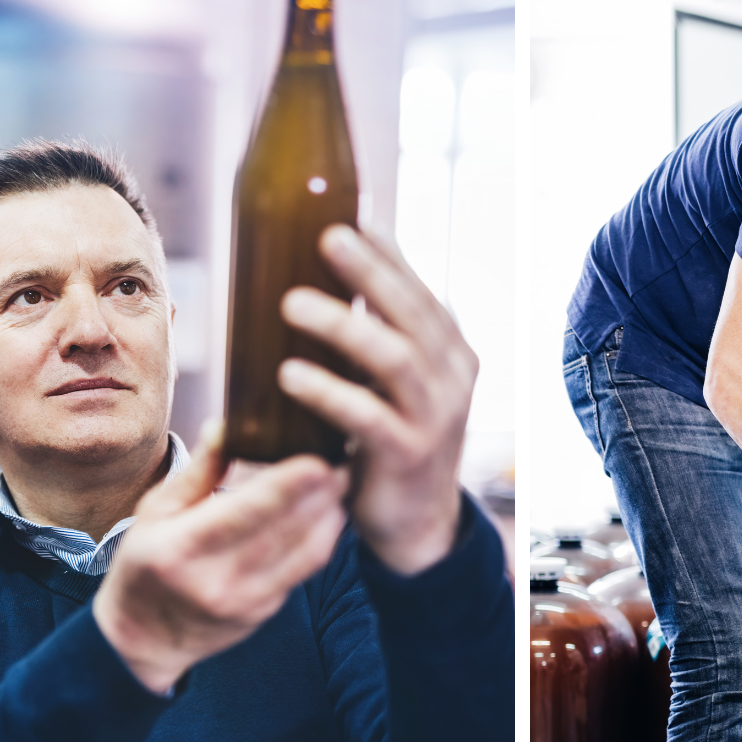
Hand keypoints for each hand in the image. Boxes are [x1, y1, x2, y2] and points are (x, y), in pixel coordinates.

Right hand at [92, 423, 350, 694]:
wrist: (145, 638)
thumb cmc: (146, 564)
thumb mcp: (156, 512)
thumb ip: (197, 472)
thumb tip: (225, 424)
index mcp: (181, 549)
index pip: (241, 514)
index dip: (284, 488)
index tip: (316, 460)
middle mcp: (215, 580)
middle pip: (282, 534)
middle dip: (319, 496)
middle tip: (342, 458)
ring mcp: (244, 602)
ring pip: (303, 556)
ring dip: (328, 516)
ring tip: (342, 480)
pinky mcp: (264, 613)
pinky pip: (303, 572)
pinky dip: (321, 540)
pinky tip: (330, 512)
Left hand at [276, 224, 476, 575]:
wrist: (416, 525)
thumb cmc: (393, 442)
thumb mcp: (395, 384)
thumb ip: (378, 336)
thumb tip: (327, 273)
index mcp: (450, 352)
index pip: (420, 290)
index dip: (389, 253)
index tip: (351, 216)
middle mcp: (452, 378)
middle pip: (412, 312)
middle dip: (370, 270)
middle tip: (327, 236)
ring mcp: (436, 417)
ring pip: (394, 357)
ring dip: (342, 325)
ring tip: (291, 303)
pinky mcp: (409, 455)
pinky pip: (369, 416)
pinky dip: (329, 391)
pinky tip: (290, 374)